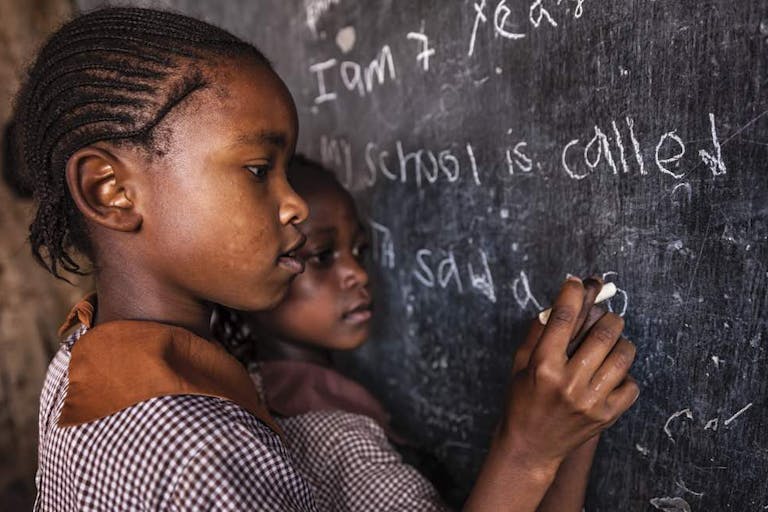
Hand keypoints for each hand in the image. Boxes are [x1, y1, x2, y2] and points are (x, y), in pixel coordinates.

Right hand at [499, 277, 638, 469]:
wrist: (531, 446)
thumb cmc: (523, 399)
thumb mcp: (521, 363)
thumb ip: (540, 331)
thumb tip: (565, 299)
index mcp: (543, 366)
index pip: (564, 316)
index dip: (574, 292)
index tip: (578, 282)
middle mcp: (568, 383)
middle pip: (604, 332)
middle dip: (608, 317)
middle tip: (604, 318)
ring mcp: (591, 401)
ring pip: (623, 354)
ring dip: (620, 342)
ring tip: (610, 345)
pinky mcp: (607, 416)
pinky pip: (631, 383)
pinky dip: (623, 375)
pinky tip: (609, 376)